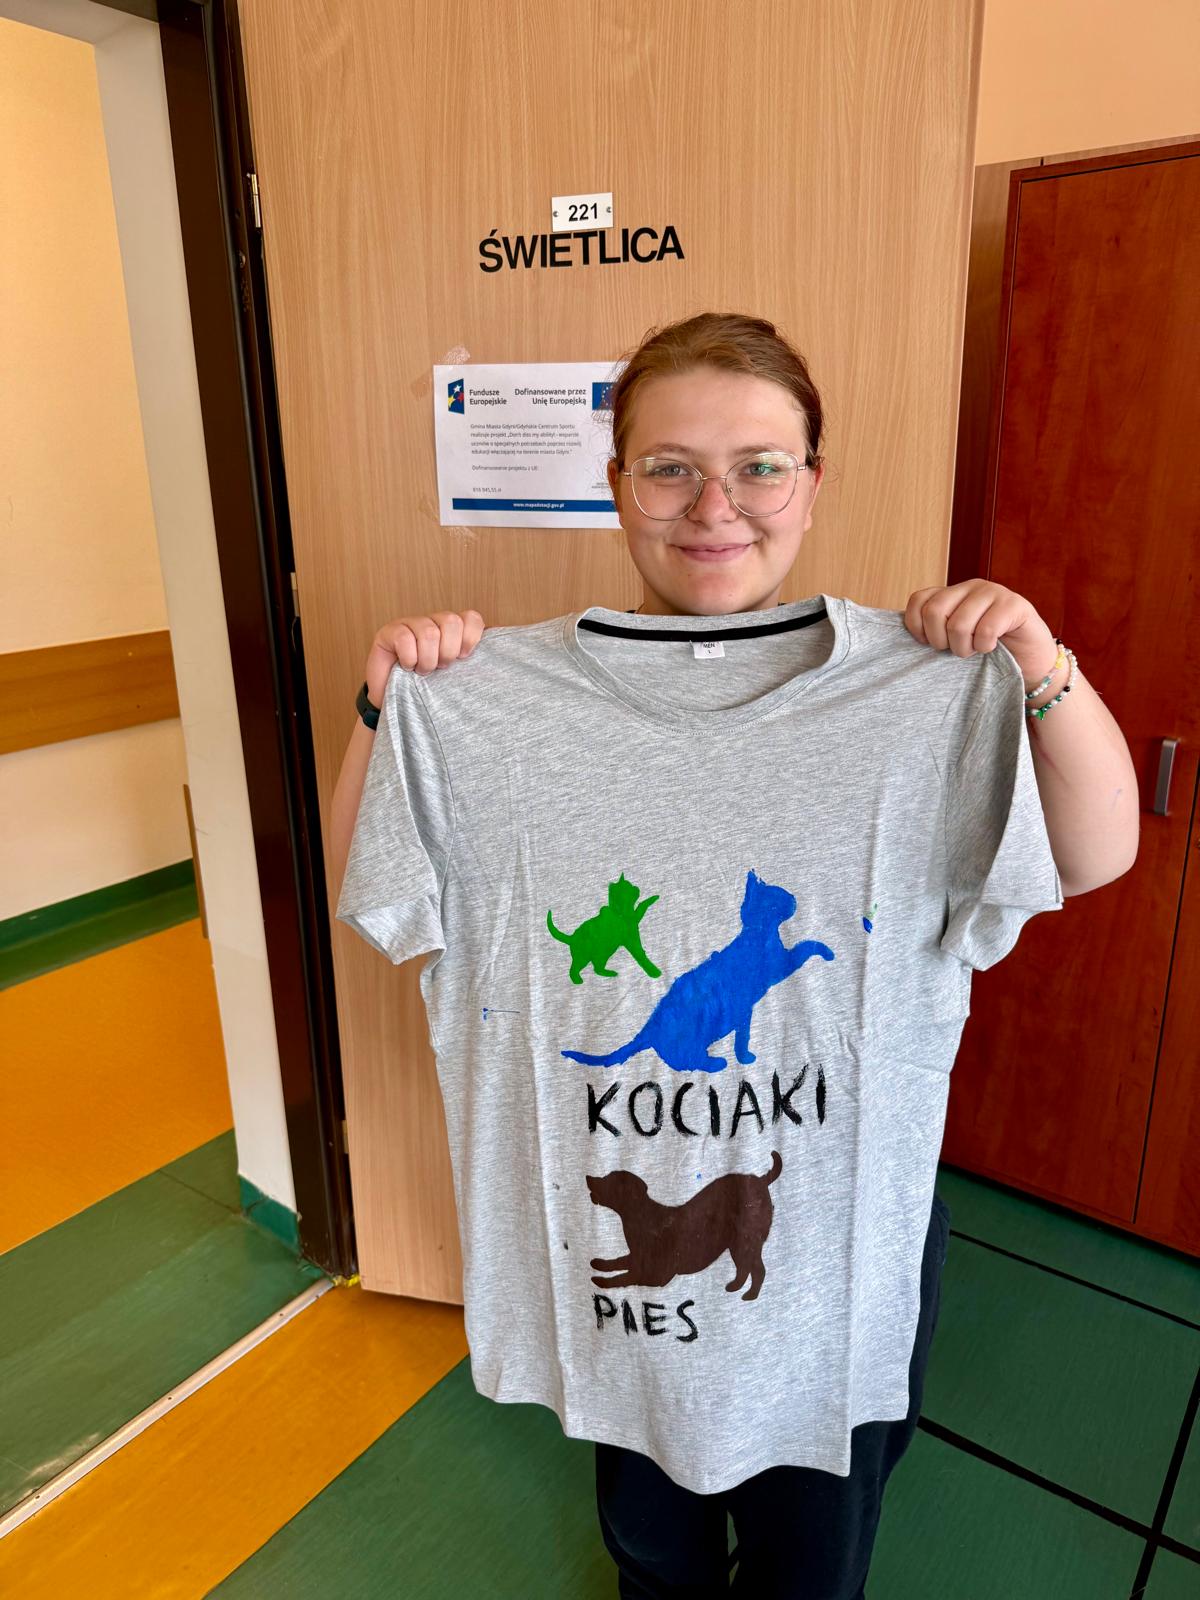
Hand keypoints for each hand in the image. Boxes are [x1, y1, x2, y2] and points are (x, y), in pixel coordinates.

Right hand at [365, 610, 484, 699]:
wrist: (396, 703)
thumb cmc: (428, 691)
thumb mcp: (457, 678)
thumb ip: (474, 665)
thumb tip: (499, 658)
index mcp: (451, 631)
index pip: (471, 618)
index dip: (470, 638)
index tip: (463, 658)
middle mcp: (432, 623)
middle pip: (451, 621)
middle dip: (448, 651)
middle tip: (441, 668)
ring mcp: (409, 624)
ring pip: (429, 631)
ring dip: (428, 659)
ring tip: (423, 671)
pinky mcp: (389, 632)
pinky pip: (405, 638)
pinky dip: (409, 658)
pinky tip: (407, 668)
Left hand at [903, 581, 1057, 685]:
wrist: (1031, 662)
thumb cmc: (987, 653)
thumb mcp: (953, 641)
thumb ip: (932, 632)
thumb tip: (898, 639)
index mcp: (952, 593)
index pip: (918, 601)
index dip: (917, 628)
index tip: (930, 645)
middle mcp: (970, 587)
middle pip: (934, 611)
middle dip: (940, 641)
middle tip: (955, 650)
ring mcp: (993, 592)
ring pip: (958, 624)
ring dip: (964, 648)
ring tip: (974, 650)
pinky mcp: (1014, 605)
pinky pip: (986, 630)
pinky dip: (985, 647)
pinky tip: (992, 647)